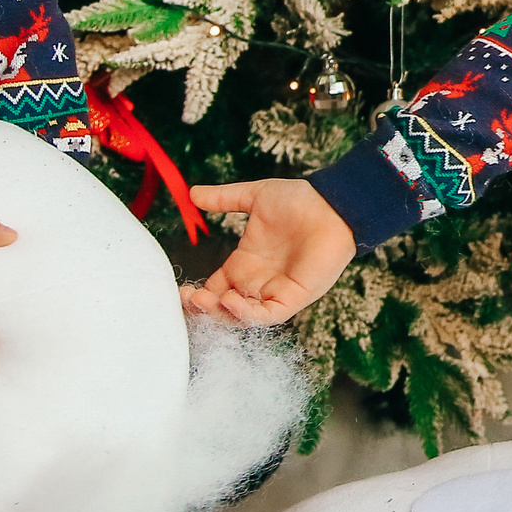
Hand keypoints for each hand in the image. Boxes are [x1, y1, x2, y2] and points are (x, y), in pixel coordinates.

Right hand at [183, 179, 357, 325]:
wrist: (333, 204)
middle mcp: (257, 282)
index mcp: (245, 264)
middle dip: (202, 310)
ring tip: (203, 300)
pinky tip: (231, 300)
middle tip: (187, 298)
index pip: (214, 289)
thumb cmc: (301, 200)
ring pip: (241, 317)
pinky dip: (247, 314)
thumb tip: (192, 193)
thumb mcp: (255, 197)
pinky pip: (266, 315)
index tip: (178, 289)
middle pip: (222, 309)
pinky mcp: (293, 298)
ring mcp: (274, 292)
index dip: (196, 295)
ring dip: (219, 314)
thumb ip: (224, 199)